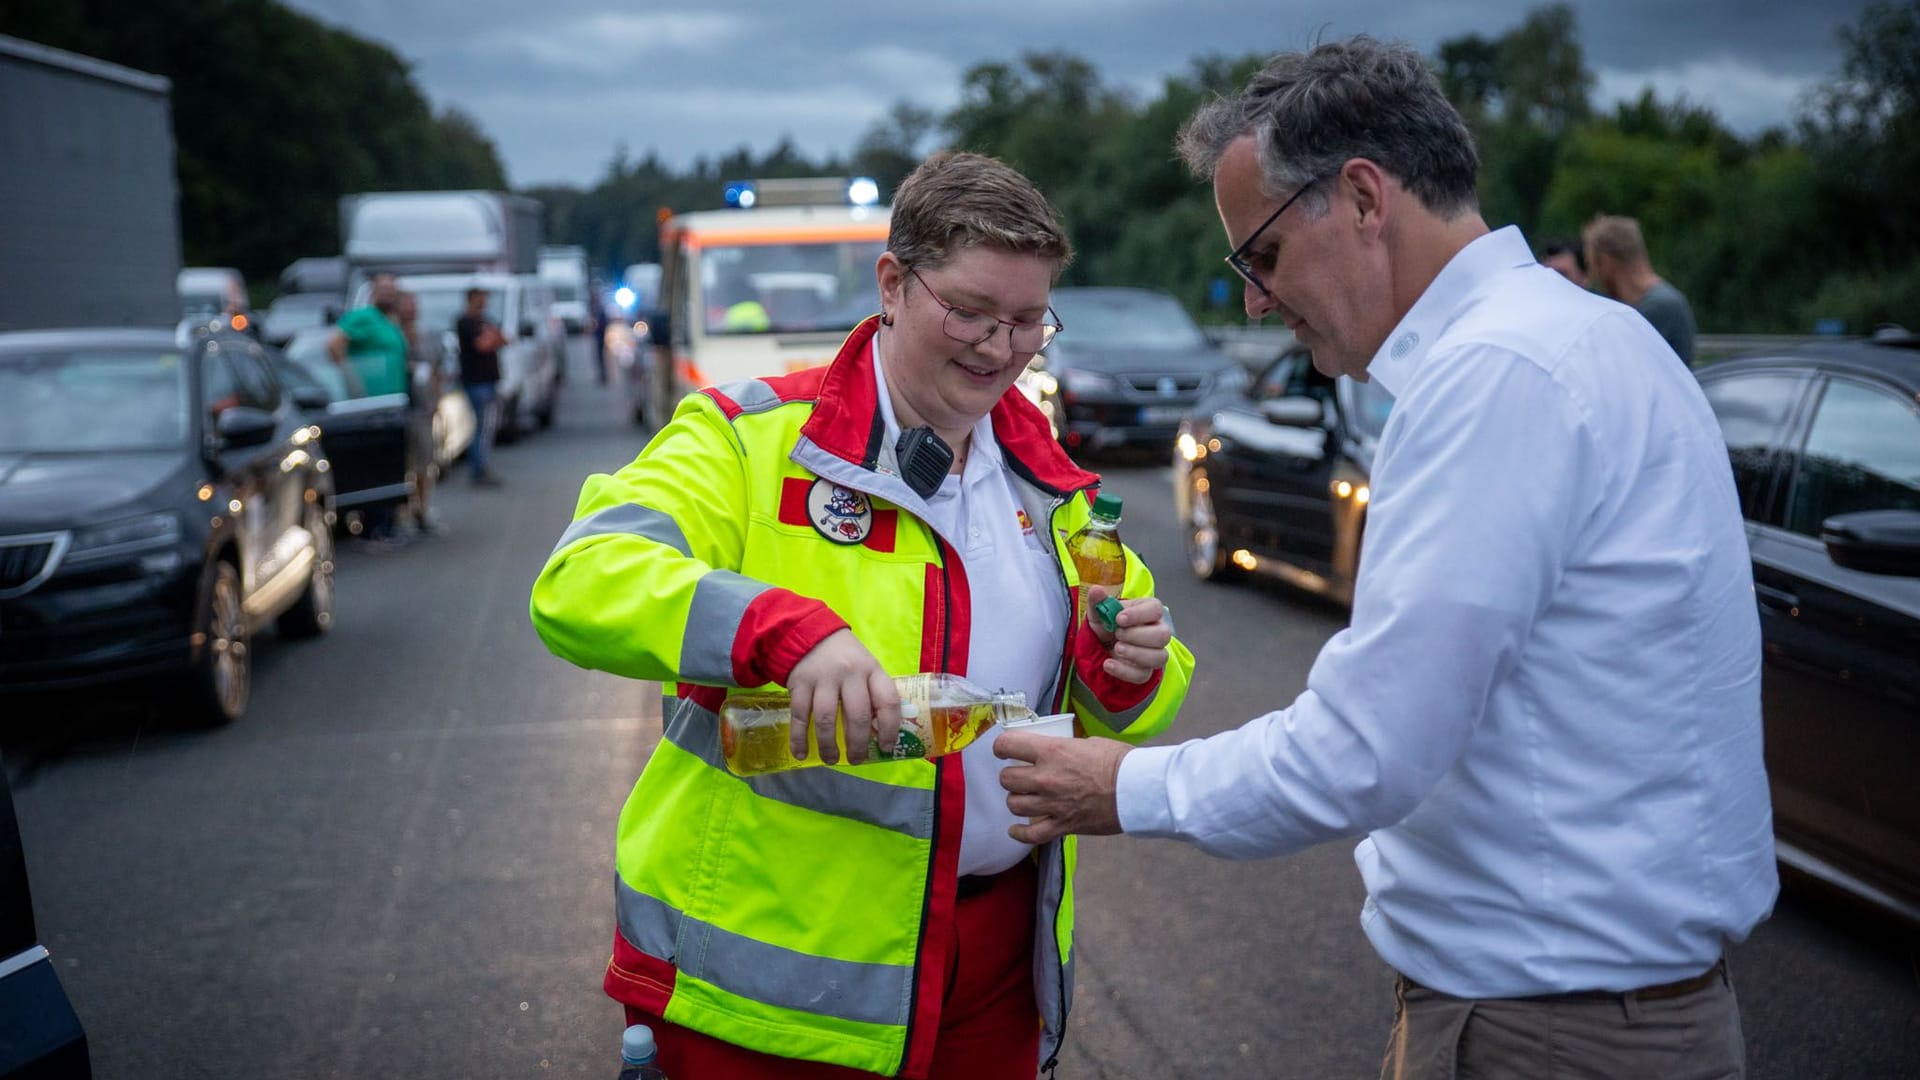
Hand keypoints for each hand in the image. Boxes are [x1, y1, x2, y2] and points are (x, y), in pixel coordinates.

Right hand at [784, 629, 901, 764]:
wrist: (810, 632)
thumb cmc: (845, 657)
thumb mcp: (866, 667)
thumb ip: (872, 693)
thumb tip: (878, 733)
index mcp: (872, 670)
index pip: (888, 701)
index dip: (890, 728)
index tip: (886, 747)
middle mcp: (849, 673)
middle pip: (857, 715)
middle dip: (858, 744)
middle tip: (856, 760)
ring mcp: (823, 678)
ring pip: (827, 719)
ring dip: (829, 745)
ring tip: (832, 759)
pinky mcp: (800, 683)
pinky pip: (800, 716)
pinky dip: (799, 738)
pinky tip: (802, 753)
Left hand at [995, 731, 1130, 843]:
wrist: (1137, 789)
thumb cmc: (1119, 762)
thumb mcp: (1088, 742)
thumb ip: (1065, 748)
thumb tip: (1056, 751)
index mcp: (1051, 752)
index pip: (1007, 746)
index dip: (1001, 747)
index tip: (1004, 749)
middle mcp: (1045, 778)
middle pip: (1006, 779)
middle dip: (1010, 776)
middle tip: (1020, 775)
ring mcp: (1052, 804)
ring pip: (1014, 805)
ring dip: (1017, 800)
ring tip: (1025, 797)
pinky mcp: (1062, 826)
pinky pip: (1030, 835)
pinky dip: (1019, 833)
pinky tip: (1016, 829)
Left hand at [1085, 585, 1171, 683]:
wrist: (1099, 649)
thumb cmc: (1105, 626)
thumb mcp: (1098, 613)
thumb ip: (1097, 602)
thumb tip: (1096, 590)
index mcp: (1147, 612)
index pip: (1156, 608)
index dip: (1139, 614)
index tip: (1119, 619)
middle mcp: (1156, 632)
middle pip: (1163, 635)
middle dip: (1138, 636)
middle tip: (1118, 634)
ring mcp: (1153, 653)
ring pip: (1159, 657)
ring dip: (1136, 654)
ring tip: (1116, 648)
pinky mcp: (1145, 672)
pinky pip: (1143, 675)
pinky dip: (1124, 671)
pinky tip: (1109, 664)